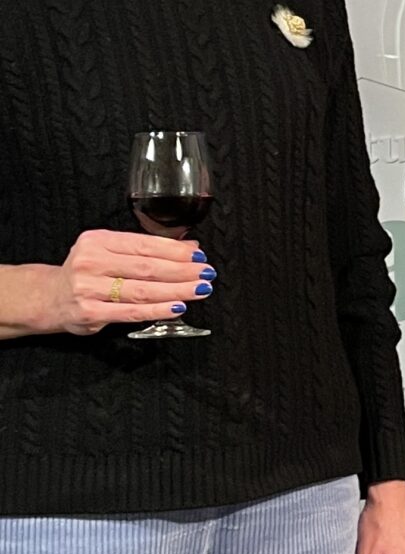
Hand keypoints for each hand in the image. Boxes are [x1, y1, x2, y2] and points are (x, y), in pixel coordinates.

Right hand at [4, 231, 211, 336]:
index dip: (176, 250)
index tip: (199, 255)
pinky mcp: (89, 312)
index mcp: (97, 241)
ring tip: (199, 289)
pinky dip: (158, 310)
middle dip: (183, 271)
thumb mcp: (110, 251)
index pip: (144, 244)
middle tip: (206, 273)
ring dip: (177, 290)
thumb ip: (146, 249)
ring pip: (143, 290)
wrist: (50, 297)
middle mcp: (90, 262)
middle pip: (147, 267)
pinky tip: (178, 307)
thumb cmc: (87, 272)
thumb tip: (190, 246)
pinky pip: (131, 312)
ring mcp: (88, 288)